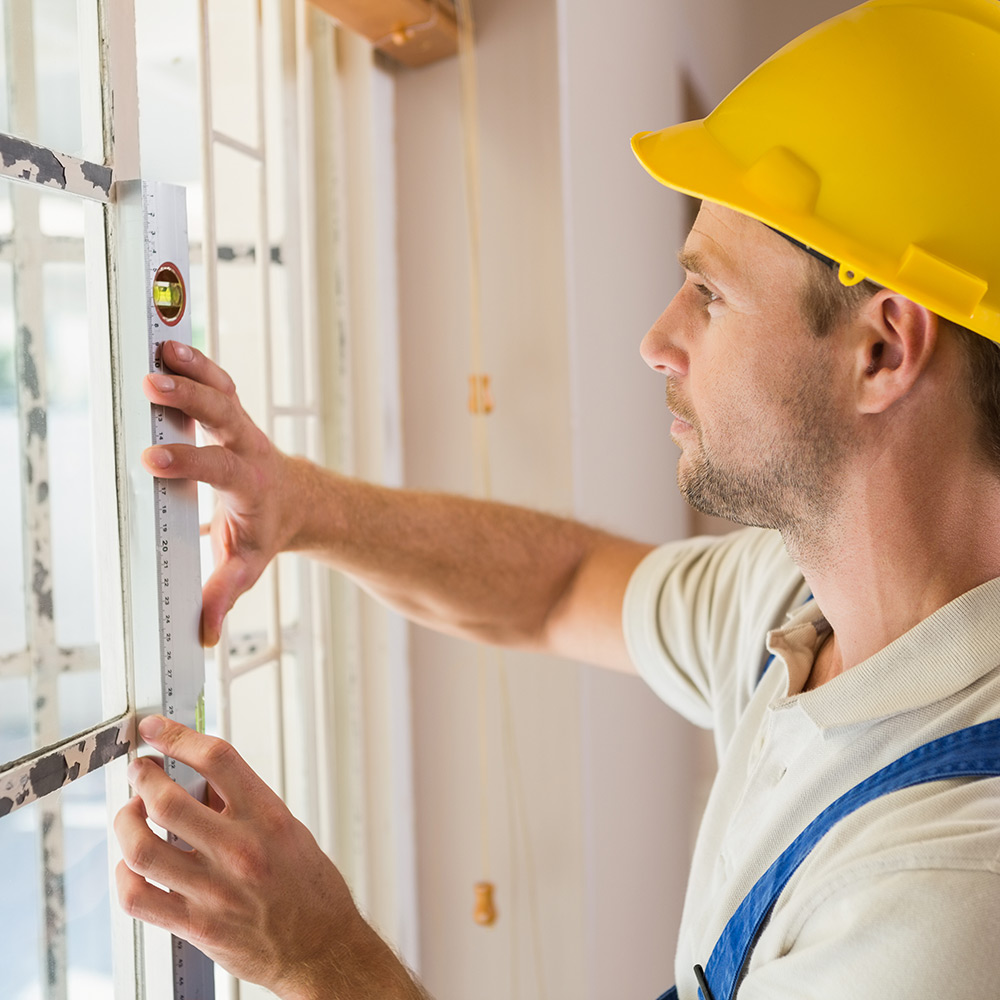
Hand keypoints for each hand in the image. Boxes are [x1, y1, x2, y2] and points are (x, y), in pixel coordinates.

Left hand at [115, 716, 427, 999]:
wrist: (323, 948)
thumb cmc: (312, 890)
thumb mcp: (287, 829)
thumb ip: (244, 803)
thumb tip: (202, 778)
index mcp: (268, 819)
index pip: (217, 760)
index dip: (179, 736)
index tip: (159, 730)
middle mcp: (240, 851)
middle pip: (167, 800)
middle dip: (143, 777)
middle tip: (142, 771)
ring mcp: (214, 890)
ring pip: (142, 848)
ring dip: (126, 822)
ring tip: (132, 813)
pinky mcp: (196, 925)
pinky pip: (138, 897)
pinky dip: (123, 875)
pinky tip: (131, 866)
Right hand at [143, 341, 299, 645]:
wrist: (304, 502)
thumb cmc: (271, 530)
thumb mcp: (248, 563)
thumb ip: (225, 593)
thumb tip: (204, 634)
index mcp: (250, 485)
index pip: (219, 468)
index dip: (188, 462)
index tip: (152, 458)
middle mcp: (250, 449)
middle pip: (224, 417)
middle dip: (191, 400)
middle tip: (153, 386)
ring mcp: (244, 427)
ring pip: (223, 392)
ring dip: (194, 370)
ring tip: (161, 353)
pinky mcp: (235, 414)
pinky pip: (219, 383)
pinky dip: (198, 364)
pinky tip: (171, 348)